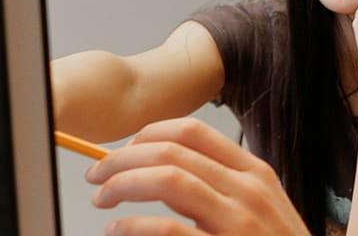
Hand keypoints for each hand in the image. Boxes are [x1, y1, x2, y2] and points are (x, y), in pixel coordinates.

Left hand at [85, 117, 309, 235]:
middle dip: (122, 158)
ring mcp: (237, 222)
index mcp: (255, 174)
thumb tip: (162, 172)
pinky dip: (132, 226)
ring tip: (102, 197)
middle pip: (172, 152)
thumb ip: (221, 188)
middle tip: (97, 174)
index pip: (194, 132)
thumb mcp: (260, 210)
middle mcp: (247, 191)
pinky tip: (118, 229)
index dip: (149, 134)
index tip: (125, 149)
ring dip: (123, 184)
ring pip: (168, 179)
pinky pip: (166, 229)